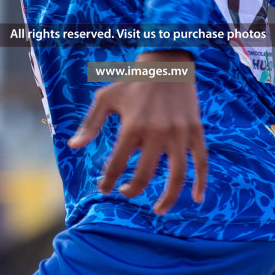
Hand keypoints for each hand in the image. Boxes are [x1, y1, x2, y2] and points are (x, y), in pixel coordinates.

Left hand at [67, 50, 208, 214]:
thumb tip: (73, 147)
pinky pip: (201, 162)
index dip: (108, 181)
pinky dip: (201, 182)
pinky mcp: (195, 132)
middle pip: (145, 175)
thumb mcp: (106, 98)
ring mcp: (179, 134)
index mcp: (132, 126)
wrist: (167, 64)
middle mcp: (157, 132)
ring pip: (177, 175)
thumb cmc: (133, 83)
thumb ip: (90, 124)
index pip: (117, 164)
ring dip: (168, 198)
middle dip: (133, 190)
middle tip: (126, 192)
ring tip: (158, 210)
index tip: (105, 188)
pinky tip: (197, 198)